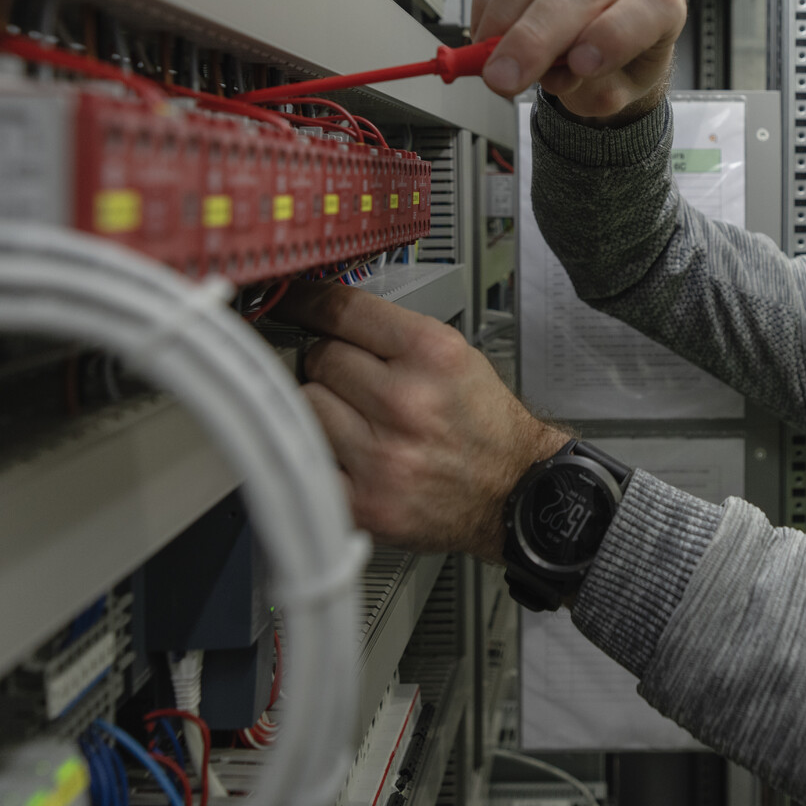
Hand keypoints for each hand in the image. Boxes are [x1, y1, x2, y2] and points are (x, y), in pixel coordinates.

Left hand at [276, 279, 569, 559]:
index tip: (290, 302)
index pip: (341, 311)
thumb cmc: (484, 424)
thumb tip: (321, 314)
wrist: (515, 491)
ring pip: (306, 406)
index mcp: (432, 355)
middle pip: (319, 358)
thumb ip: (390, 333)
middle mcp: (407, 402)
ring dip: (322, 410)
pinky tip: (343, 455)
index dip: (306, 302)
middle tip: (354, 383)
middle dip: (331, 366)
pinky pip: (307, 461)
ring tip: (354, 420)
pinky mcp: (365, 503)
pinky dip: (319, 456)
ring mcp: (383, 456)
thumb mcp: (455, 355)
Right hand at [470, 0, 685, 123]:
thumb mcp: (613, 95)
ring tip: (491, 58)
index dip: (616, 34)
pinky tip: (487, 37)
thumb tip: (557, 75)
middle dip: (537, 35)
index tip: (582, 67)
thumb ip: (594, 89)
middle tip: (506, 76)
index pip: (652, 4)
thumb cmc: (613, 72)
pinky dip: (489, 4)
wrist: (597, 58)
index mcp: (659, 5)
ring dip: (507, 14)